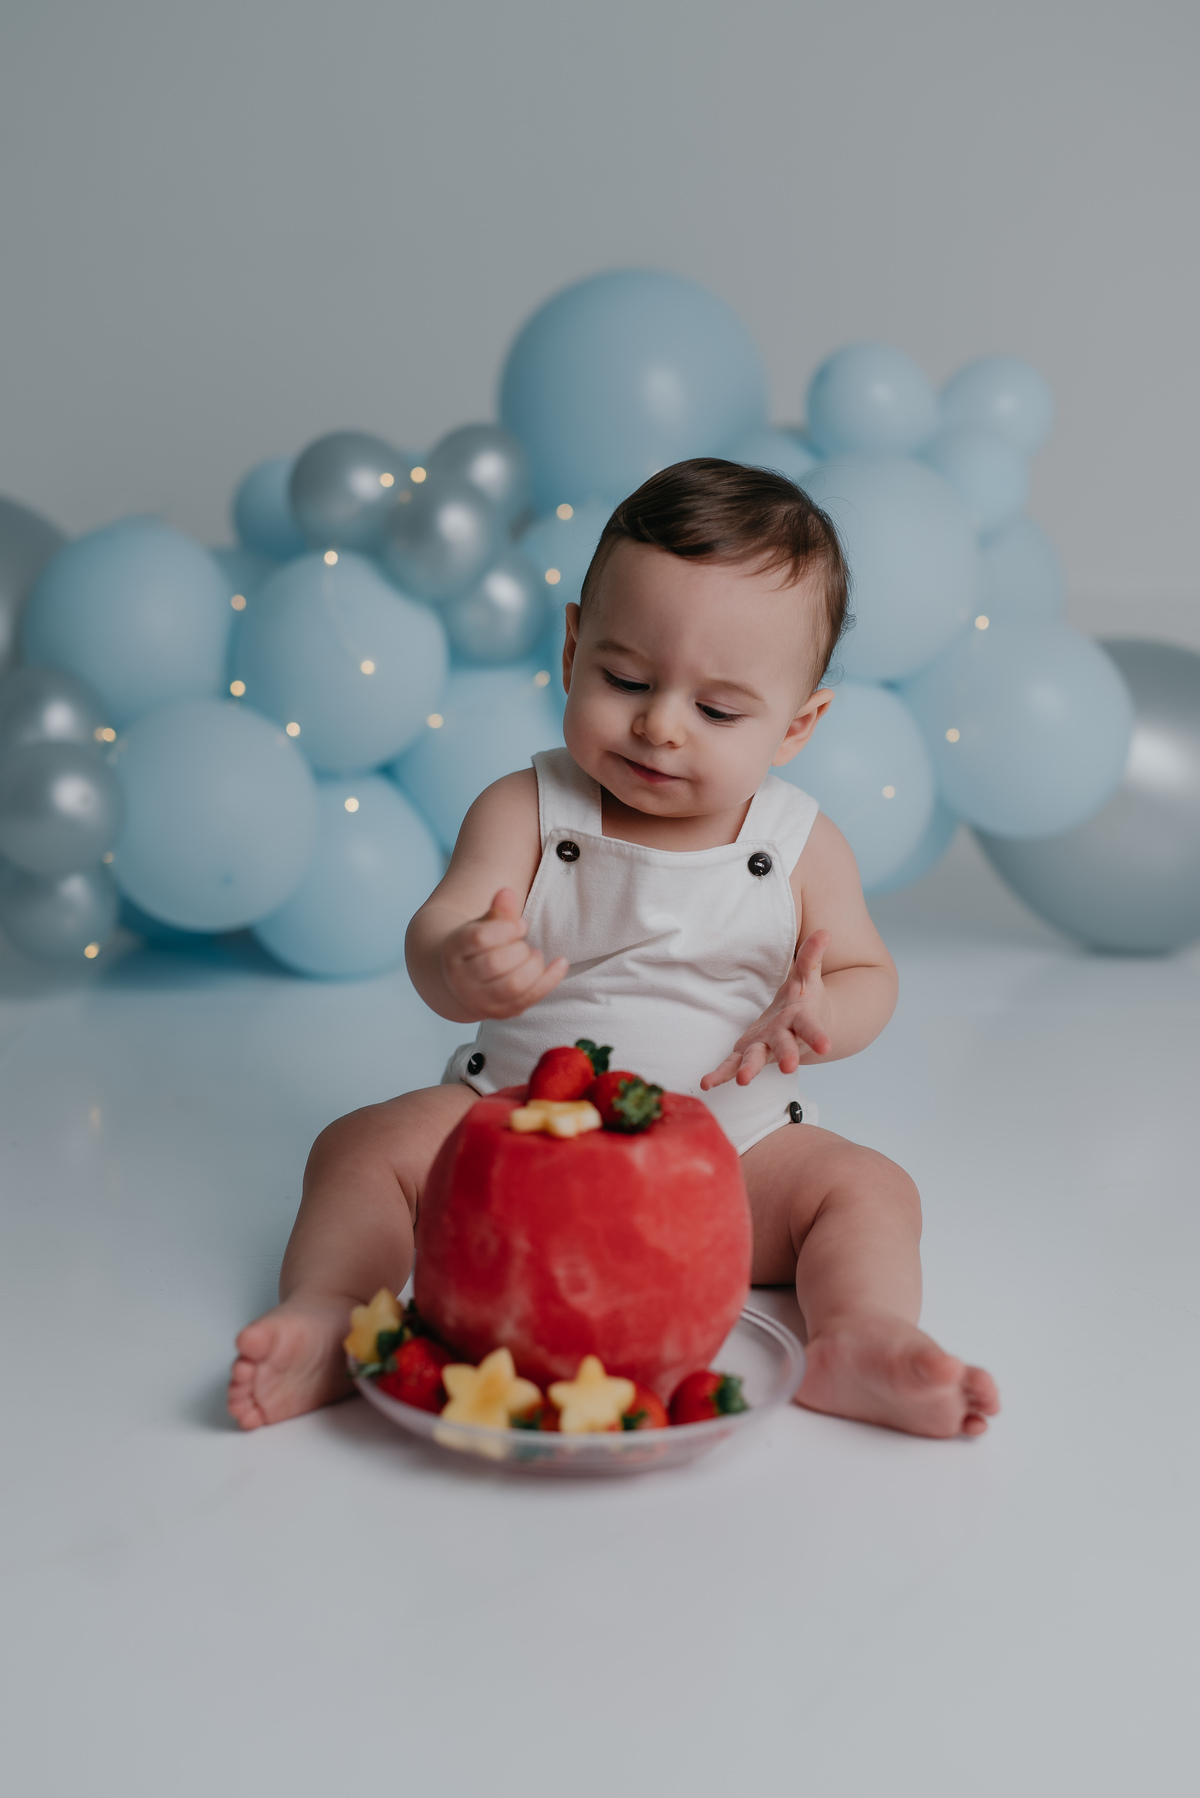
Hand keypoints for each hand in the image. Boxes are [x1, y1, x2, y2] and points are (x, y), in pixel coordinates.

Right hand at [439, 888, 567, 1019]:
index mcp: (453, 950)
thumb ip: (496, 911)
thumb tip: (507, 892)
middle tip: (523, 943)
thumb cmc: (474, 947)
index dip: (506, 928)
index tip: (519, 925)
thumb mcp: (480, 926)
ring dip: (532, 965)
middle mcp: (462, 979)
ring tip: (533, 955)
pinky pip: (529, 998)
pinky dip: (550, 980)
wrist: (454, 983)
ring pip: (513, 985)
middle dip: (519, 949)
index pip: (479, 939)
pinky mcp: (500, 1013)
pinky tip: (561, 962)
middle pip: (496, 963)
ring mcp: (480, 1001)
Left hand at [700, 930, 832, 1089]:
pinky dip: (720, 1075)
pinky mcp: (748, 1052)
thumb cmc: (803, 1000)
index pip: (811, 1027)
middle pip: (786, 1047)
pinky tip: (706, 1084)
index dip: (817, 1036)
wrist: (800, 1029)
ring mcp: (766, 1048)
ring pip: (758, 1059)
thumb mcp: (808, 977)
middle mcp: (785, 1038)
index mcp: (802, 1020)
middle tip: (789, 1068)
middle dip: (788, 1056)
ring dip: (750, 1069)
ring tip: (743, 1080)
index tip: (825, 1046)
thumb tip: (824, 932)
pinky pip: (732, 1064)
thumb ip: (812, 956)